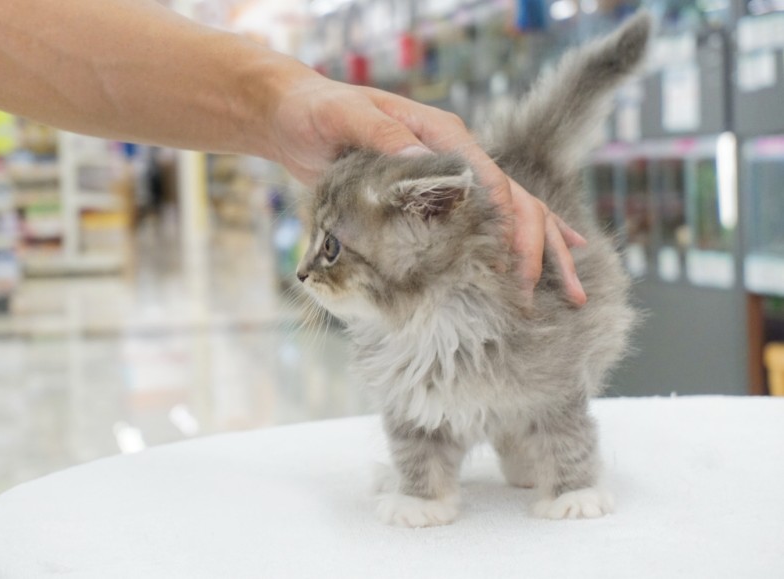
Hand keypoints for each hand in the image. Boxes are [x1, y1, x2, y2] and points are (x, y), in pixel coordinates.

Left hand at [270, 75, 586, 305]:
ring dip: (545, 252)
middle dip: (535, 250)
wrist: (301, 118)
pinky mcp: (439, 198)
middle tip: (538, 297)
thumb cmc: (322, 114)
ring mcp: (452, 178)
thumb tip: (419, 158)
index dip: (507, 225)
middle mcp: (458, 155)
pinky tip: (558, 254)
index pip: (492, 182)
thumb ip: (383, 137)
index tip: (512, 269)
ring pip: (516, 213)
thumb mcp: (348, 120)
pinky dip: (525, 238)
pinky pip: (490, 219)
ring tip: (573, 293)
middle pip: (516, 202)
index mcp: (443, 136)